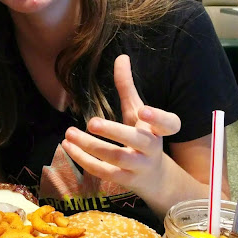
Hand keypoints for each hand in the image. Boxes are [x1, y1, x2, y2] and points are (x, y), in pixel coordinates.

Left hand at [61, 55, 180, 201]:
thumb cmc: (143, 136)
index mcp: (158, 129)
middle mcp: (152, 148)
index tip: (143, 110)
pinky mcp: (125, 180)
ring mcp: (139, 166)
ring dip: (91, 146)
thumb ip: (128, 87)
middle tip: (92, 122)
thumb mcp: (137, 112)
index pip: (169, 124)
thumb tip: (121, 57)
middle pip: (137, 141)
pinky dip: (84, 160)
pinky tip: (68, 147)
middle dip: (114, 132)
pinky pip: (104, 172)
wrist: (154, 178)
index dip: (158, 118)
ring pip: (116, 158)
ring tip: (69, 133)